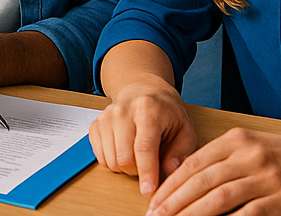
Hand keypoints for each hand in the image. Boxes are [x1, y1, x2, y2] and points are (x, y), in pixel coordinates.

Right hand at [89, 79, 196, 196]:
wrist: (143, 90)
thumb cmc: (166, 112)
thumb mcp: (185, 129)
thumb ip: (180, 152)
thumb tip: (170, 171)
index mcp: (148, 109)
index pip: (144, 147)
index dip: (146, 172)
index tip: (148, 190)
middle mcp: (122, 111)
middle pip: (124, 157)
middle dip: (138, 172)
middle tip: (150, 165)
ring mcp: (106, 117)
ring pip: (111, 160)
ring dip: (126, 168)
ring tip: (138, 156)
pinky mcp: (95, 124)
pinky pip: (100, 157)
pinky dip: (113, 162)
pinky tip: (125, 151)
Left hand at [144, 128, 280, 215]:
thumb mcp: (248, 144)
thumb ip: (219, 158)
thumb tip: (184, 178)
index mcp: (235, 140)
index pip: (193, 163)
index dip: (171, 184)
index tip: (154, 200)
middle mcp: (248, 157)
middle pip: (201, 181)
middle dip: (174, 201)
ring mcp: (265, 179)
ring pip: (219, 198)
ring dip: (192, 214)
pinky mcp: (280, 200)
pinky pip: (247, 214)